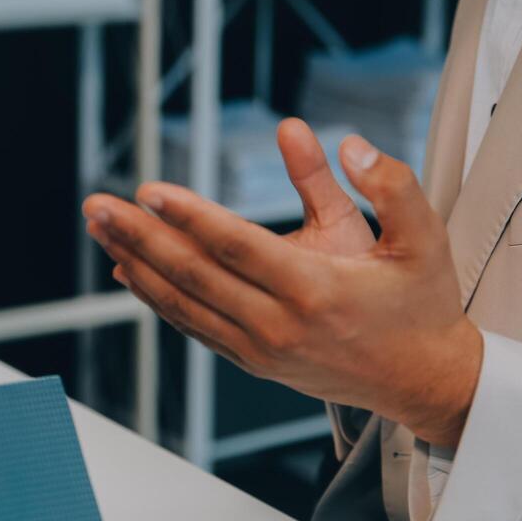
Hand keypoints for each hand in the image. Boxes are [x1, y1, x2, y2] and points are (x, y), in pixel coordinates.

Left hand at [82, 130, 482, 446]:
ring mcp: (262, 350)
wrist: (424, 379)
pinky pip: (195, 327)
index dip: (188, 217)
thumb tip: (342, 141)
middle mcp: (280, 326)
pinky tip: (131, 271)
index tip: (147, 190)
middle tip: (97, 204)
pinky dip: (159, 300)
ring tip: (101, 230)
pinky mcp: (254, 362)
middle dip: (140, 236)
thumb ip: (386, 183)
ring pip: (185, 305)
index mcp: (317, 290)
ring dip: (138, 264)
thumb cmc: (422, 303)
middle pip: (195, 276)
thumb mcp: (421, 236)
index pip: (236, 247)